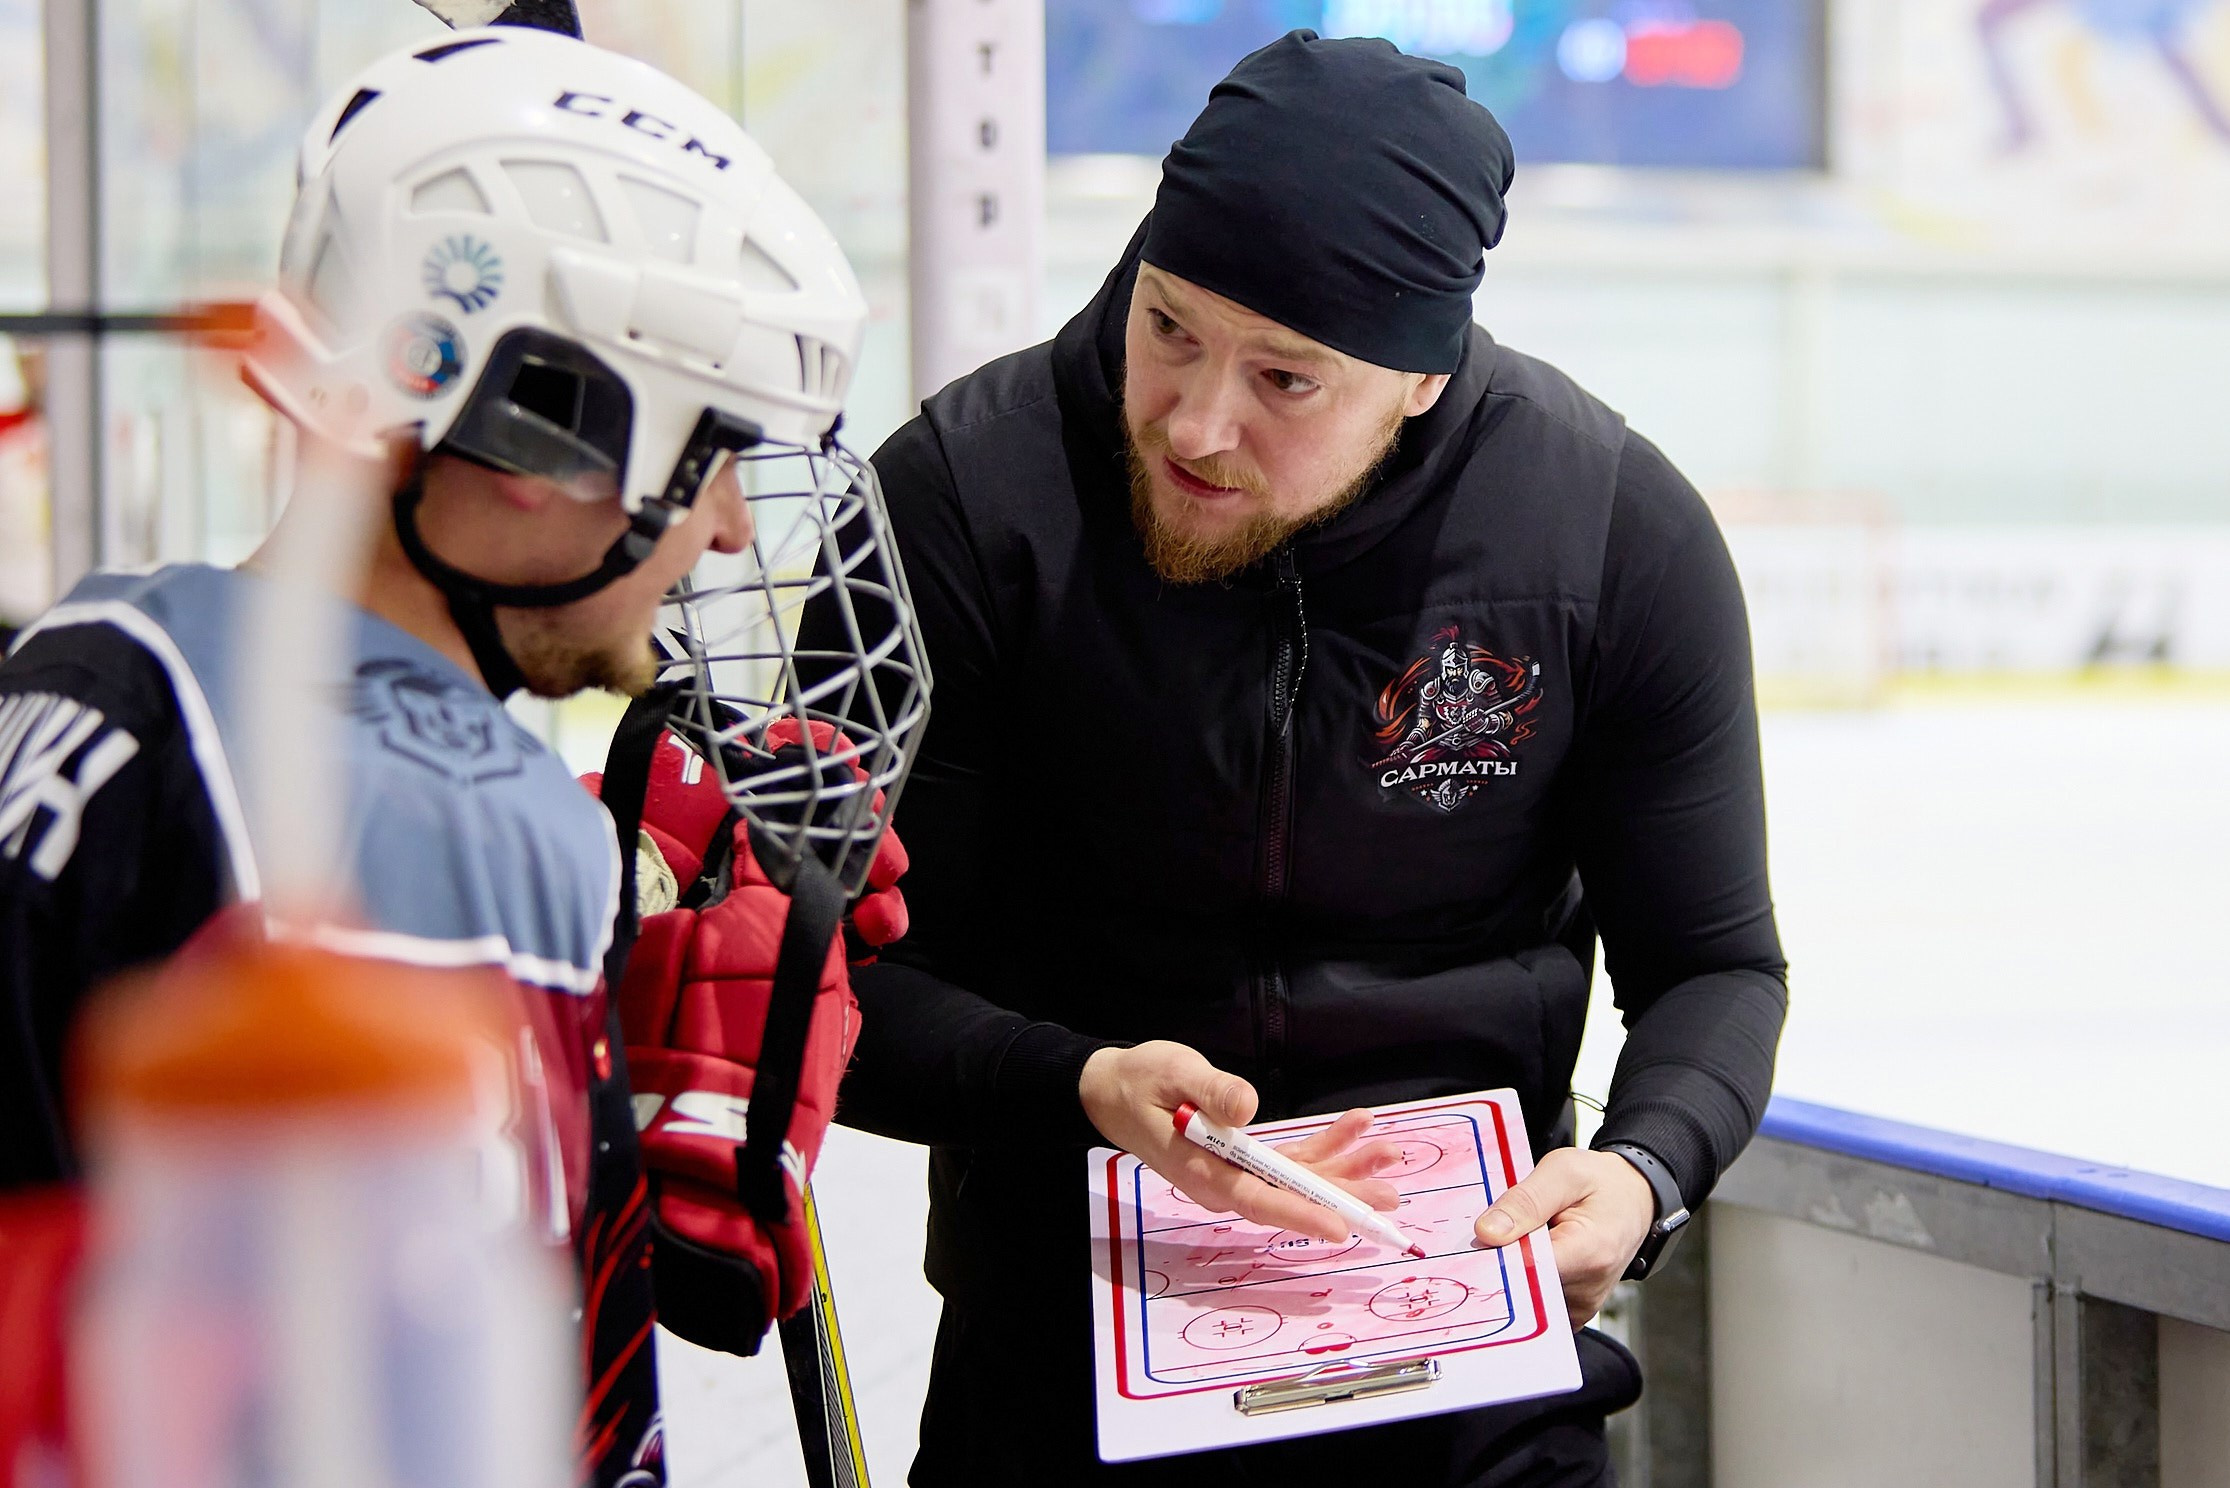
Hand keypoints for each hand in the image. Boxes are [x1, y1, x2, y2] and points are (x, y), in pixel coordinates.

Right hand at [1078, 1042, 1399, 1241]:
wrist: (1114, 1091)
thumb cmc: (1139, 1082)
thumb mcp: (1173, 1073)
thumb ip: (1210, 1091)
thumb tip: (1247, 1108)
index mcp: (1202, 1171)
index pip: (1258, 1199)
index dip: (1301, 1214)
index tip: (1340, 1226)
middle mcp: (1223, 1182)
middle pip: (1290, 1197)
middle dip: (1341, 1193)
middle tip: (1388, 1191)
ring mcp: (1236, 1173)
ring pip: (1296, 1181)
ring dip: (1342, 1169)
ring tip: (1387, 1155)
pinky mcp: (1244, 1159)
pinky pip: (1289, 1162)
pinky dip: (1323, 1148)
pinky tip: (1355, 1130)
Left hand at [1472, 1147, 1655, 1327]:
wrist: (1635, 1198)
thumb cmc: (1601, 1182)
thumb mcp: (1563, 1171)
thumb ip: (1524, 1201)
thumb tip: (1486, 1233)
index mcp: (1589, 1253)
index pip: (1525, 1270)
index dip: (1493, 1257)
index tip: (1472, 1243)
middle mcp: (1588, 1288)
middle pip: (1521, 1287)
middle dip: (1499, 1261)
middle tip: (1491, 1233)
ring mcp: (1581, 1305)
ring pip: (1524, 1296)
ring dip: (1512, 1269)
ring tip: (1520, 1239)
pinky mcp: (1573, 1310)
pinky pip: (1536, 1303)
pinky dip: (1524, 1280)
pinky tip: (1528, 1254)